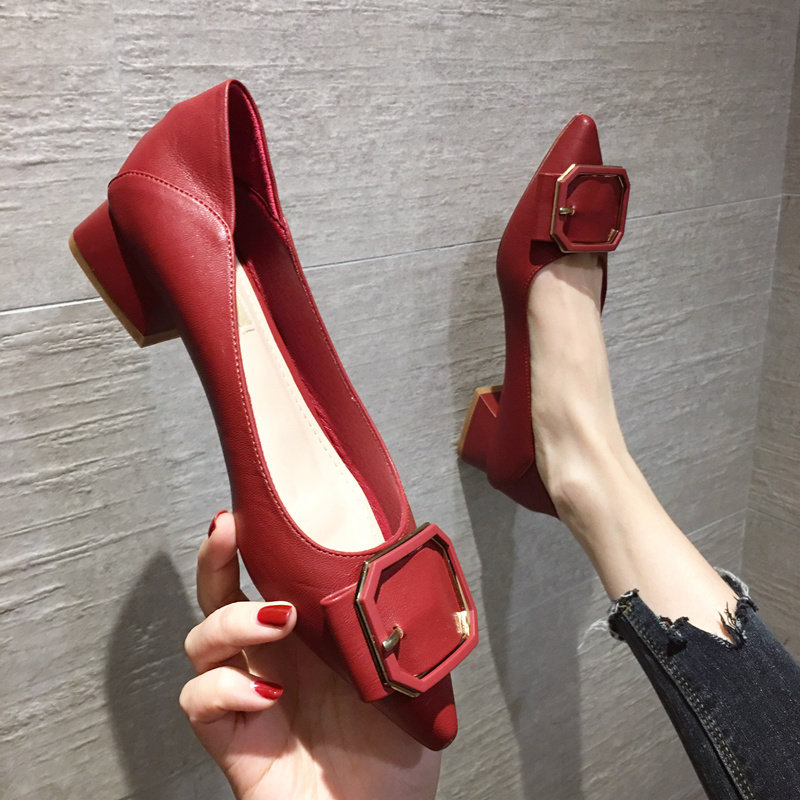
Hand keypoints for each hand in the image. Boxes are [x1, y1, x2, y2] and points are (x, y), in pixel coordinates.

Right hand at [179, 512, 440, 799]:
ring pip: (201, 639)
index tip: (252, 509)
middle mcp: (273, 658)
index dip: (253, 542)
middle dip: (215, 557)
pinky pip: (200, 701)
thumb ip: (404, 621)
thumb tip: (410, 563)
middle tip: (227, 531)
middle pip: (219, 594)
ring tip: (279, 622)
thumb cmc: (398, 749)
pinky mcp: (233, 740)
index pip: (268, 577)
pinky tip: (266, 694)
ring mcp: (248, 696)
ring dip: (231, 619)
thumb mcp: (413, 671)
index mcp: (310, 635)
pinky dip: (225, 689)